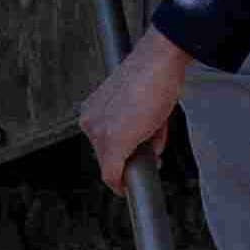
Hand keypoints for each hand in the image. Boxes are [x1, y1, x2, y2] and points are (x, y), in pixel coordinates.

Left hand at [76, 29, 192, 185]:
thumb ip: (137, 126)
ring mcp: (100, 133)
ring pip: (112, 164)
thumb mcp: (139, 103)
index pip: (104, 139)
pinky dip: (119, 184)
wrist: (159, 61)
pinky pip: (112, 174)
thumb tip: (148, 150)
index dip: (123, 150)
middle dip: (130, 156)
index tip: (134, 153)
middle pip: (107, 154)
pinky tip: (124, 188)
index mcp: (93, 108)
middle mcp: (90, 120)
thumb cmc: (153, 75)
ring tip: (155, 138)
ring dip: (134, 163)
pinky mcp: (113, 144)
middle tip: (151, 148)